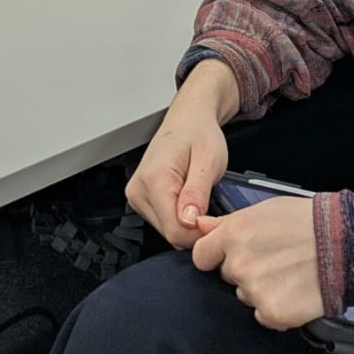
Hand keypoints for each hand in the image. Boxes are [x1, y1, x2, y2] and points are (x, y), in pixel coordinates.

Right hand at [125, 64, 235, 249]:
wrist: (188, 119)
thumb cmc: (199, 133)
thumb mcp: (209, 160)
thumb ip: (197, 191)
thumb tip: (188, 221)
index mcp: (154, 179)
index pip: (175, 231)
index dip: (200, 232)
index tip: (216, 220)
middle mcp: (139, 190)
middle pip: (170, 234)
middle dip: (194, 227)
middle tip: (211, 203)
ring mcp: (137, 196)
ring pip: (167, 231)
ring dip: (187, 222)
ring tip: (199, 197)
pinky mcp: (140, 199)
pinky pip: (163, 222)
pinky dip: (179, 217)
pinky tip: (189, 199)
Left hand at [190, 197, 325, 329]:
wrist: (345, 244)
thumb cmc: (307, 221)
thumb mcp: (263, 209)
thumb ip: (227, 221)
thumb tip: (199, 225)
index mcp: (233, 235)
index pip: (201, 256)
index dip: (215, 255)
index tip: (230, 254)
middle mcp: (239, 265)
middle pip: (228, 275)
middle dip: (244, 269)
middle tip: (273, 258)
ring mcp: (254, 291)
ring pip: (246, 295)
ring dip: (261, 289)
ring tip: (288, 272)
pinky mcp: (272, 314)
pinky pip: (263, 315)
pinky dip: (276, 307)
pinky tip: (294, 290)